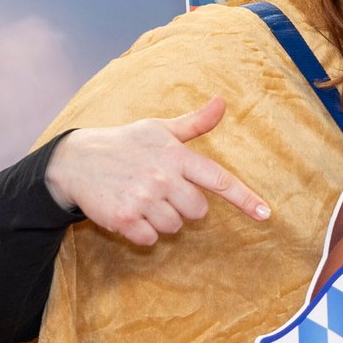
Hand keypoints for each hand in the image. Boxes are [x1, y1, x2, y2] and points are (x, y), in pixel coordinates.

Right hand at [45, 96, 270, 245]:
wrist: (76, 160)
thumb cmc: (126, 144)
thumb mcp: (159, 128)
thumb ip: (194, 123)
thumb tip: (222, 103)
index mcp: (176, 155)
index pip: (219, 179)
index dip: (245, 199)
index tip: (266, 215)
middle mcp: (163, 177)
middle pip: (198, 212)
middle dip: (184, 207)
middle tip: (161, 190)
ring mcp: (143, 198)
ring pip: (174, 227)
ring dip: (161, 219)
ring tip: (142, 199)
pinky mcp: (124, 218)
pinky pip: (150, 239)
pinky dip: (142, 232)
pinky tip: (129, 213)